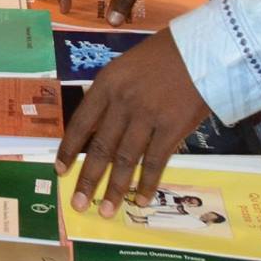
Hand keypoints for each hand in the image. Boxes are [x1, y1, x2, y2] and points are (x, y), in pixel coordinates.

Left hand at [55, 27, 210, 217]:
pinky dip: (147, 184)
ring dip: (115, 189)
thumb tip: (96, 130)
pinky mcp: (172, 128)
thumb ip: (110, 97)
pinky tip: (140, 200)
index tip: (59, 171)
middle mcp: (122, 102)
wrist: (200, 50)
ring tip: (106, 211)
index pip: (80, 124)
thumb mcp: (125, 68)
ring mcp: (147, 116)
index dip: (68, 150)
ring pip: (126, 160)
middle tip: (78, 205)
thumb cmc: (161, 57)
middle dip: (88, 179)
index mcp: (106, 85)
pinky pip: (155, 162)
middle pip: (101, 148)